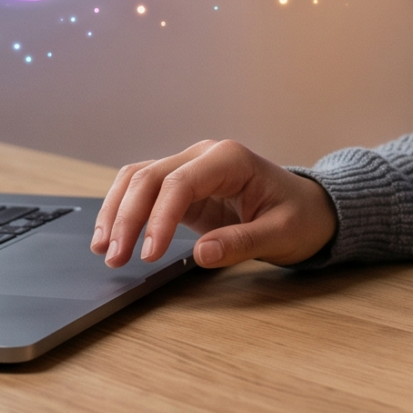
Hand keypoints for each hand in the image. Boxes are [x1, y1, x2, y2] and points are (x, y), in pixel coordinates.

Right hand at [90, 139, 338, 269]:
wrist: (309, 209)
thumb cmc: (300, 218)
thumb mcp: (282, 234)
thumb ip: (243, 243)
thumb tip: (202, 254)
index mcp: (230, 159)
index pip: (180, 183)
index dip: (159, 218)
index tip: (149, 254)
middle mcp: (204, 155)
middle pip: (150, 177)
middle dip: (127, 217)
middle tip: (114, 257)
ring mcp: (190, 168)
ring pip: (138, 179)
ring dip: (116, 211)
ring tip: (103, 249)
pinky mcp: (182, 186)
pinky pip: (144, 191)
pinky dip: (124, 210)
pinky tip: (111, 236)